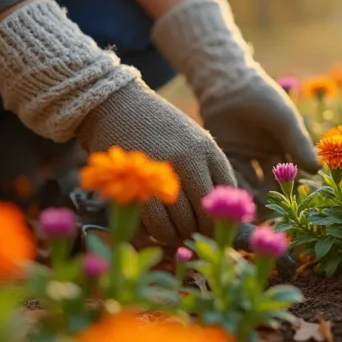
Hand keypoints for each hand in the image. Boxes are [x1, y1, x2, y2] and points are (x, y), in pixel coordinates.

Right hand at [75, 81, 237, 245]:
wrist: (114, 104)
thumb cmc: (155, 126)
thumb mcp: (191, 138)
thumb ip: (206, 168)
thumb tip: (219, 210)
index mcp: (207, 150)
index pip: (227, 193)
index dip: (223, 214)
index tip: (215, 226)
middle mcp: (190, 160)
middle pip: (205, 214)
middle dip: (200, 231)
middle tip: (191, 236)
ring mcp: (162, 172)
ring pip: (181, 223)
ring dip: (177, 236)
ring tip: (172, 235)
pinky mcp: (136, 183)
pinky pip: (155, 223)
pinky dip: (156, 234)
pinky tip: (154, 231)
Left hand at [200, 72, 319, 205]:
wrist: (228, 81)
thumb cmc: (262, 96)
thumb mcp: (285, 120)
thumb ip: (298, 144)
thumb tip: (317, 171)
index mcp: (283, 147)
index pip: (289, 175)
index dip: (290, 190)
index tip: (289, 203)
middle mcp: (263, 155)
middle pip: (268, 184)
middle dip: (268, 199)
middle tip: (266, 212)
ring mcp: (243, 155)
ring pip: (248, 182)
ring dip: (249, 195)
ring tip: (249, 206)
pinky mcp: (223, 153)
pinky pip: (228, 174)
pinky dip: (232, 185)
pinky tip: (234, 195)